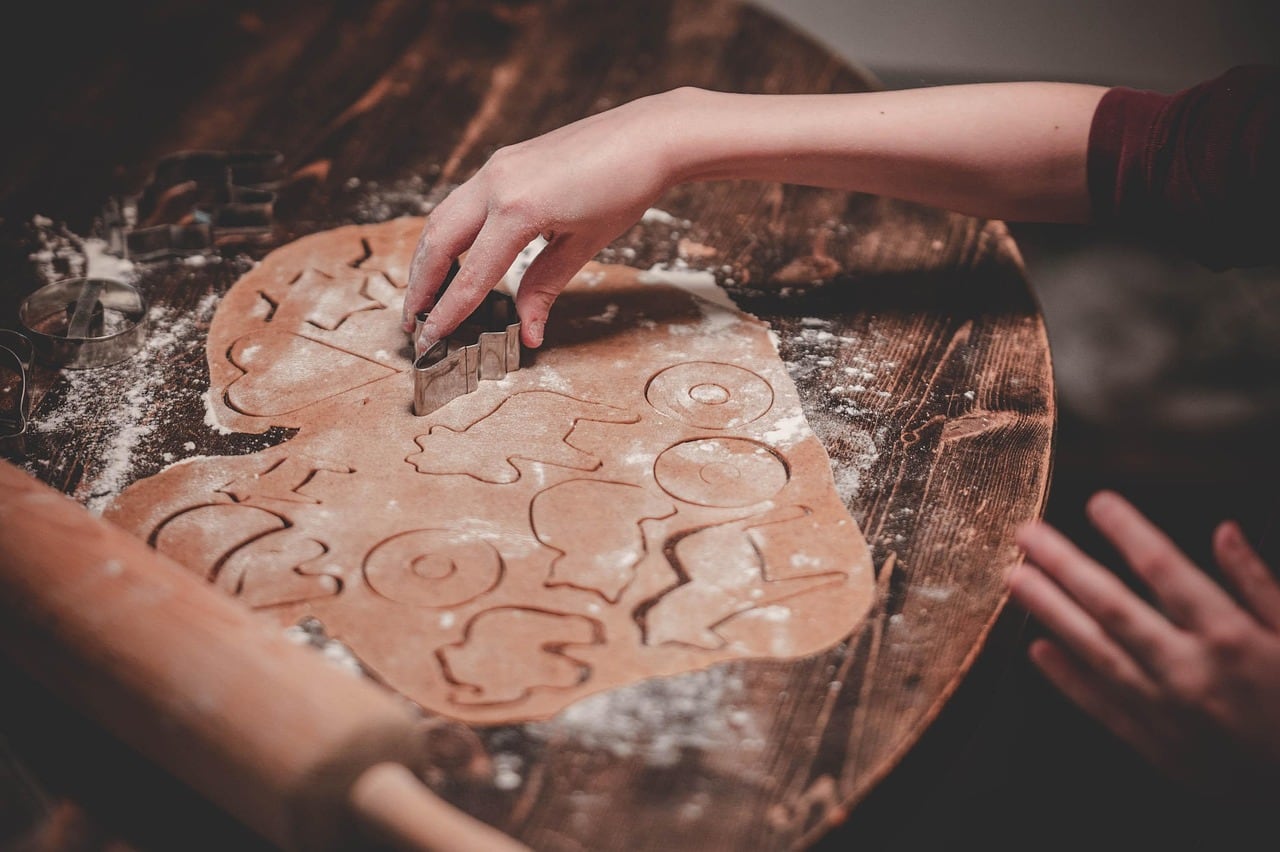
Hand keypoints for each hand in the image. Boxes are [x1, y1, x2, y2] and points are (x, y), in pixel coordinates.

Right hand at [403, 88, 697, 349]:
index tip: (430, 342)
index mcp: (517, 210)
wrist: (648, 135)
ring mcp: (496, 168)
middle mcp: (495, 184)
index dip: (447, 313)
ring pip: (442, 219)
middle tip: (414, 324)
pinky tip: (452, 255)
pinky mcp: (503, 162)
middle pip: (437, 243)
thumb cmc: (624, 189)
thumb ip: (544, 288)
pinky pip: (462, 202)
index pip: (470, 275)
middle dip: (421, 287)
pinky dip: (448, 233)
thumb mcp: (583, 246)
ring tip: (424, 295)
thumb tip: (528, 333)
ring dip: (428, 259)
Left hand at [1008, 490, 1279, 800]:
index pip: (1166, 569)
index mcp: (1231, 638)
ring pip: (1095, 650)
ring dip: (1050, 610)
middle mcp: (1190, 672)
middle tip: (1025, 532)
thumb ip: (1261, 585)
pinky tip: (1036, 648)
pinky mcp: (1157, 746)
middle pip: (1112, 606)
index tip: (1098, 501)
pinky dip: (1067, 676)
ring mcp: (1167, 711)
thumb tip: (1223, 531)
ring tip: (1013, 578)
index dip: (1128, 531)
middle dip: (1064, 564)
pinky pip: (1101, 705)